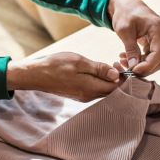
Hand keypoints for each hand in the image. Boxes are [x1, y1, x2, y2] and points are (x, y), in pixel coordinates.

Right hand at [6, 51, 120, 101]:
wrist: (35, 75)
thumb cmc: (56, 66)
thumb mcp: (79, 62)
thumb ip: (99, 69)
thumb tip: (116, 74)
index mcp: (91, 88)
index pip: (116, 88)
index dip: (123, 77)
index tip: (120, 64)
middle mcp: (89, 96)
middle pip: (112, 91)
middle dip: (118, 78)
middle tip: (116, 62)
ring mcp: (83, 96)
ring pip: (104, 90)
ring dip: (109, 79)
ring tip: (108, 65)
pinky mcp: (78, 94)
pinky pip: (95, 89)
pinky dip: (101, 81)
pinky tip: (97, 71)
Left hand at [107, 0, 159, 76]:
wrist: (125, 3)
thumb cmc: (125, 13)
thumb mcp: (124, 31)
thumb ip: (131, 49)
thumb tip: (133, 67)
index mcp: (159, 28)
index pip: (159, 54)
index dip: (147, 66)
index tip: (133, 71)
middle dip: (145, 68)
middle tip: (128, 71)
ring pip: (156, 59)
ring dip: (141, 65)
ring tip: (123, 62)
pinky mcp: (156, 41)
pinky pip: (151, 55)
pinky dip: (140, 60)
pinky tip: (126, 58)